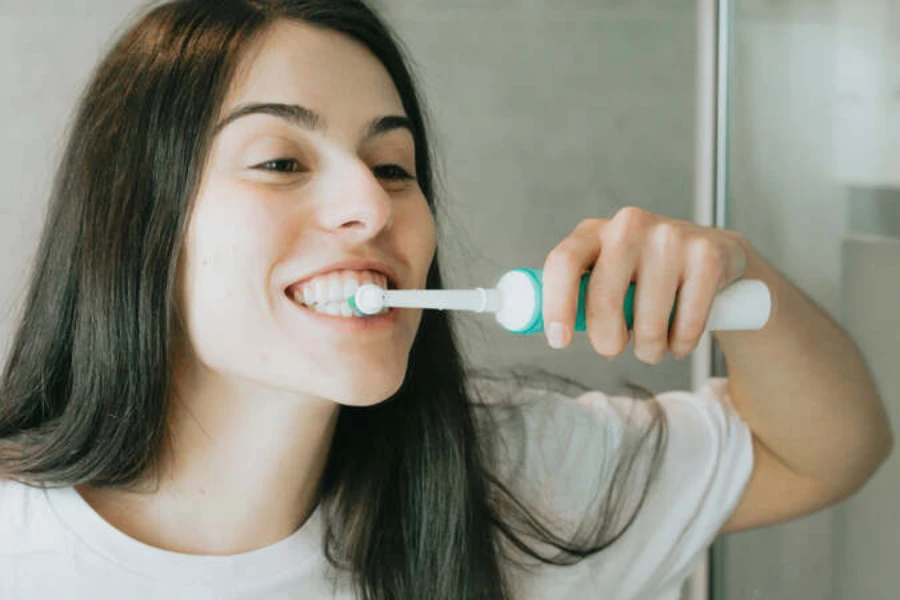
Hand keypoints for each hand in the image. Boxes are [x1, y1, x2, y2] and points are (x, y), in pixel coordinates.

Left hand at [541, 207, 748, 362]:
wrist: (716, 257)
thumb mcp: (606, 273)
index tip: (558, 341)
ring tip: (652, 344)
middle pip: (603, 299)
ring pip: (648, 322)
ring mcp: (670, 236)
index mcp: (593, 231)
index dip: (556, 306)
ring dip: (648, 350)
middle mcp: (629, 225)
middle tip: (613, 349)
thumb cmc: (645, 275)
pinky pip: (686, 325)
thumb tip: (542, 329)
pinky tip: (680, 336)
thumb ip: (577, 295)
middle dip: (607, 341)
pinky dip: (681, 345)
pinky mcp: (707, 256)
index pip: (563, 263)